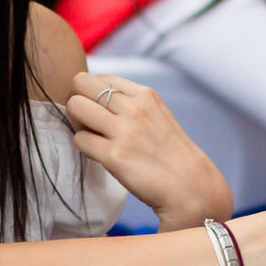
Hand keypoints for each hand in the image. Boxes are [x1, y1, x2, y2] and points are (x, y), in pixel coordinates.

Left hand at [62, 73, 231, 229]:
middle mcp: (134, 108)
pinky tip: (98, 154)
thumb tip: (97, 96)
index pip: (99, 77)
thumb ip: (131, 102)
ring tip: (91, 137)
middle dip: (77, 100)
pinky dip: (83, 147)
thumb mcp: (157, 115)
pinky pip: (79, 139)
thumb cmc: (170, 154)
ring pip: (75, 106)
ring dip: (76, 122)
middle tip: (85, 120)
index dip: (91, 93)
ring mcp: (124, 131)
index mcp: (145, 95)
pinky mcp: (114, 157)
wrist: (190, 188)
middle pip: (81, 83)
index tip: (98, 110)